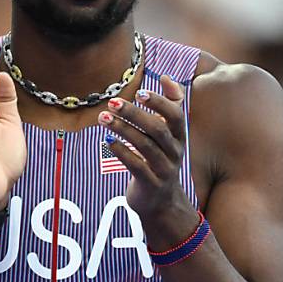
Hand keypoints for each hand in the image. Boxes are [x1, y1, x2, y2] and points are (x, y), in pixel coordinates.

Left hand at [98, 75, 196, 230]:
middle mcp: (175, 152)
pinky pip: (136, 166)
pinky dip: (122, 152)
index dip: (160, 103)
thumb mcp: (169, 136)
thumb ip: (170, 106)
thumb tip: (167, 78)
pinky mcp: (151, 185)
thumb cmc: (160, 161)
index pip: (176, 116)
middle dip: (134, 114)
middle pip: (157, 129)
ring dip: (123, 130)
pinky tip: (108, 141)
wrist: (162, 203)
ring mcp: (164, 170)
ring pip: (145, 146)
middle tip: (112, 103)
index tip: (140, 92)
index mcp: (179, 137)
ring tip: (103, 118)